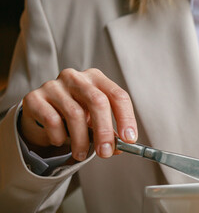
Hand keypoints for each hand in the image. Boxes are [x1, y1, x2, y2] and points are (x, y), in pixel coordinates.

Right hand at [19, 68, 137, 160]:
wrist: (41, 112)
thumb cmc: (75, 113)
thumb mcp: (94, 120)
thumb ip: (109, 131)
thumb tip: (119, 147)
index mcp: (97, 79)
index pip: (118, 95)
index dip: (126, 118)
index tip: (129, 140)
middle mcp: (76, 78)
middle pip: (98, 101)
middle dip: (104, 131)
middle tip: (105, 152)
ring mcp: (54, 85)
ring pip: (74, 114)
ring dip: (81, 140)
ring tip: (82, 154)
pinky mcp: (34, 97)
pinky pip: (51, 120)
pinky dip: (59, 136)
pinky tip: (60, 141)